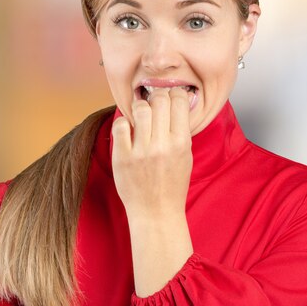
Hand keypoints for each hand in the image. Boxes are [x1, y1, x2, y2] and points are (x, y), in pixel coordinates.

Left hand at [111, 86, 194, 295]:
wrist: (155, 212)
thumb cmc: (172, 185)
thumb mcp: (186, 157)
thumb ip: (181, 131)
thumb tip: (176, 102)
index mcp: (181, 144)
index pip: (179, 102)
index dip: (175, 93)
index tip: (171, 95)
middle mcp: (162, 145)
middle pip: (160, 100)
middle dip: (158, 96)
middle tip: (155, 102)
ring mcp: (140, 151)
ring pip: (140, 109)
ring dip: (140, 106)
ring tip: (140, 112)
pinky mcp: (122, 157)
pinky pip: (120, 125)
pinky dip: (123, 122)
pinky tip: (128, 128)